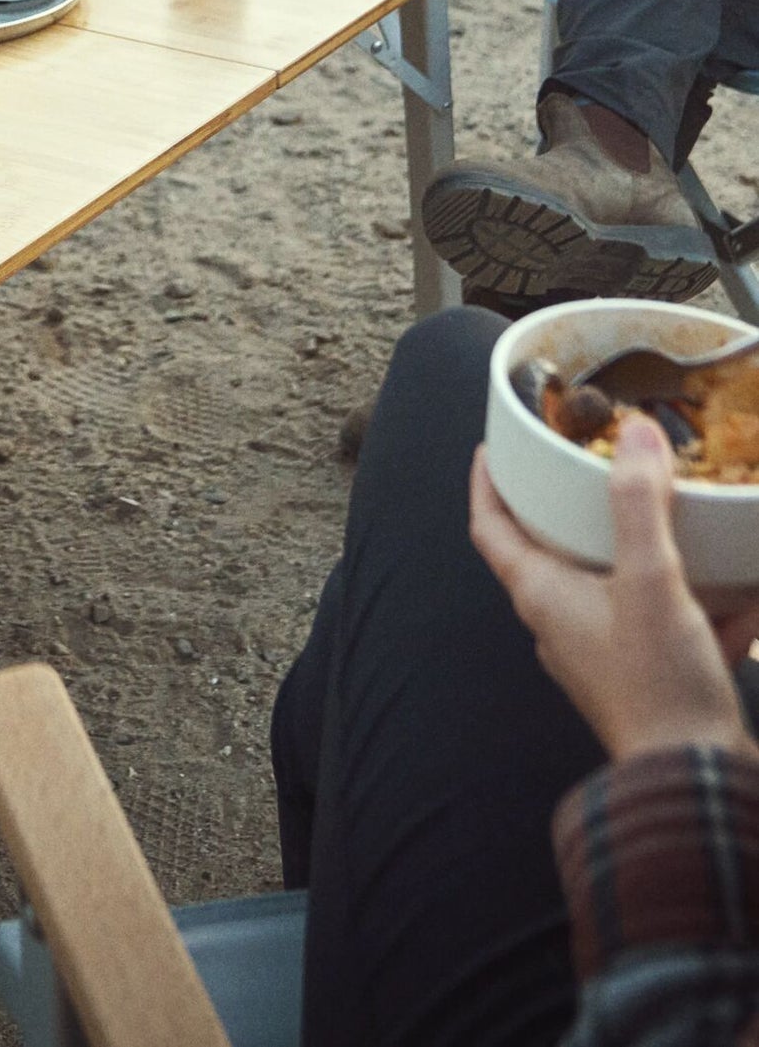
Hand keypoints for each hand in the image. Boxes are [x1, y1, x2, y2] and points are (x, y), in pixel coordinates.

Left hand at [470, 424, 758, 762]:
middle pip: (556, 550)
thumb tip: (636, 435)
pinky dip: (704, 605)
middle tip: (605, 467)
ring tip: (691, 518)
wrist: (696, 785)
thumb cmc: (658, 686)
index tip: (493, 447)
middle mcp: (562, 623)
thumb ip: (641, 506)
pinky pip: (672, 624)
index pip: (491, 528)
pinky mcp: (649, 678)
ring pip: (624, 585)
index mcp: (542, 595)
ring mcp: (605, 654)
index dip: (487, 483)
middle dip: (581, 509)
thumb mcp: (651, 581)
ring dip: (658, 554)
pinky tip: (749, 592)